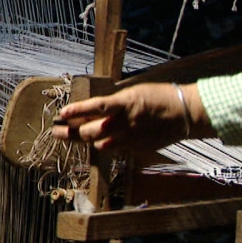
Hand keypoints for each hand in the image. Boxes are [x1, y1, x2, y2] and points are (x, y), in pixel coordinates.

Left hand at [50, 83, 213, 152]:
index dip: (77, 111)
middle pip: (92, 130)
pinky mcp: (136, 148)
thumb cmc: (161, 96)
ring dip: (82, 140)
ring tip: (68, 137)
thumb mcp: (135, 93)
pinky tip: (94, 144)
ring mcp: (130, 138)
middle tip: (57, 131)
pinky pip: (114, 149)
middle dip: (71, 131)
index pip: (95, 107)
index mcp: (125, 103)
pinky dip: (103, 146)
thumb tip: (96, 109)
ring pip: (99, 143)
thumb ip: (116, 103)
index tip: (62, 114)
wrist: (184, 113)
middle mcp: (125, 122)